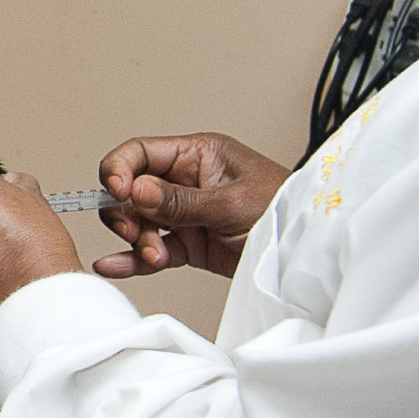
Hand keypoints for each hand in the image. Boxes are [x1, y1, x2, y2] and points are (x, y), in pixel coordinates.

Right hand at [88, 132, 287, 280]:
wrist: (304, 252)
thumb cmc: (283, 211)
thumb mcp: (231, 203)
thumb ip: (181, 200)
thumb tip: (138, 190)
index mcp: (198, 154)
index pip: (142, 153)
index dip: (120, 169)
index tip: (117, 191)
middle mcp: (186, 181)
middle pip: (133, 191)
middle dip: (127, 212)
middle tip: (134, 230)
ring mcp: (185, 215)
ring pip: (140, 224)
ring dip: (138, 241)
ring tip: (155, 256)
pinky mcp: (189, 245)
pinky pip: (153, 250)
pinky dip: (133, 259)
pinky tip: (114, 265)